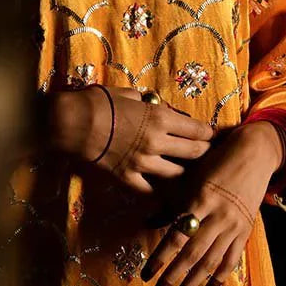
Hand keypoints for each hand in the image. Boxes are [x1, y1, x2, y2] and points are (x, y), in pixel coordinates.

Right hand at [51, 86, 215, 194]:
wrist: (73, 123)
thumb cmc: (100, 102)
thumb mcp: (129, 94)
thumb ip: (146, 101)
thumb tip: (153, 104)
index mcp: (161, 118)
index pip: (197, 129)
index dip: (209, 133)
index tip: (212, 134)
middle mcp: (157, 142)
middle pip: (194, 153)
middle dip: (205, 153)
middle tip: (207, 152)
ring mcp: (143, 163)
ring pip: (177, 175)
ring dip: (185, 173)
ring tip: (189, 172)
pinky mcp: (127, 178)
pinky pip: (150, 191)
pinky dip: (158, 191)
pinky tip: (163, 190)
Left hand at [140, 121, 283, 285]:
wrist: (254, 152)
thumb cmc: (216, 159)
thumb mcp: (192, 176)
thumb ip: (173, 201)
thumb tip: (147, 222)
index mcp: (201, 197)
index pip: (177, 235)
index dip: (160, 257)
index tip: (145, 273)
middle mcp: (218, 214)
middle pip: (192, 253)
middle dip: (172, 277)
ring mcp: (234, 224)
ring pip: (210, 261)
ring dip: (192, 284)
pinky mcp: (245, 230)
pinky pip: (231, 260)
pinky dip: (219, 279)